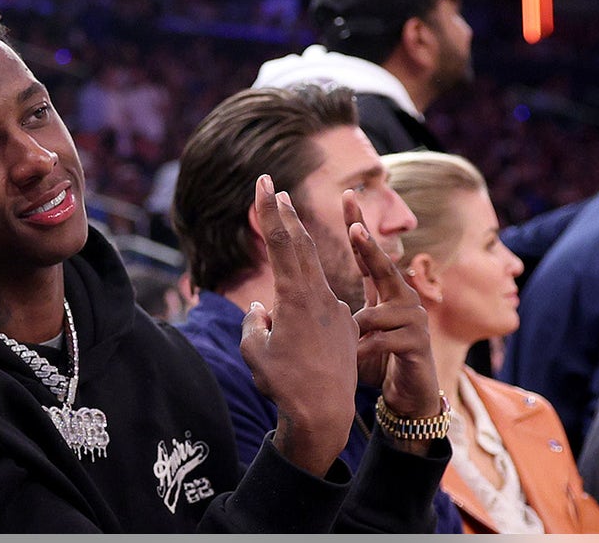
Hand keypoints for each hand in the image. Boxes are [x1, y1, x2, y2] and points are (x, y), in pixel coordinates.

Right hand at [241, 174, 357, 475]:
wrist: (324, 413)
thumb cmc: (284, 384)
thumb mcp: (255, 351)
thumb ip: (254, 323)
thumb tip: (260, 311)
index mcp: (296, 298)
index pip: (282, 244)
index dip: (270, 212)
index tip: (264, 184)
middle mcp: (319, 297)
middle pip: (302, 246)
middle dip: (286, 215)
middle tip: (276, 188)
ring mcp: (335, 311)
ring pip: (314, 271)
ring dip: (300, 247)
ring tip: (289, 222)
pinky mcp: (344, 327)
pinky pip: (321, 302)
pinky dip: (306, 292)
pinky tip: (297, 309)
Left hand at [343, 190, 440, 429]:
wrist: (407, 394)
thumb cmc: (375, 358)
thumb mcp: (352, 330)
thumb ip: (333, 309)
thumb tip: (302, 292)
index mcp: (383, 291)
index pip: (367, 253)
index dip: (358, 225)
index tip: (347, 195)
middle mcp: (402, 298)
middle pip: (384, 267)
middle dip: (370, 246)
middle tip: (355, 227)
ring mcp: (413, 319)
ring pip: (377, 312)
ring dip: (359, 330)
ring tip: (351, 347)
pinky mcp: (418, 343)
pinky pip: (382, 340)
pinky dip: (364, 351)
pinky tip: (356, 361)